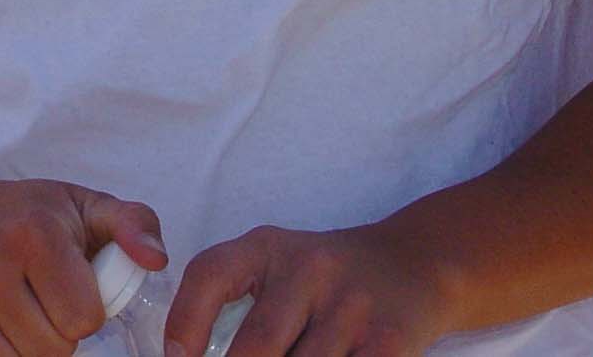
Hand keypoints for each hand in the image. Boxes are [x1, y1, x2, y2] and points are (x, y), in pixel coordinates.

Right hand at [0, 177, 165, 356]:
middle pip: (52, 350)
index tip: (70, 290)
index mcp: (30, 232)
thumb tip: (156, 260)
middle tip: (45, 306)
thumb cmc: (28, 217)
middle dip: (60, 337)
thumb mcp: (84, 206)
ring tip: (21, 317)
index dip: (87, 312)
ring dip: (29, 352)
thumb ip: (133, 223)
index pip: (83, 318)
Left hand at [171, 224, 449, 356]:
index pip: (210, 275)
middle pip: (256, 344)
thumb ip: (235, 299)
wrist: (415, 262)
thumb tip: (190, 354)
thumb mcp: (276, 264)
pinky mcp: (388, 339)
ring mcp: (351, 305)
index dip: (185, 320)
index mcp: (266, 247)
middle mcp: (307, 269)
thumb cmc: (327, 276)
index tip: (177, 356)